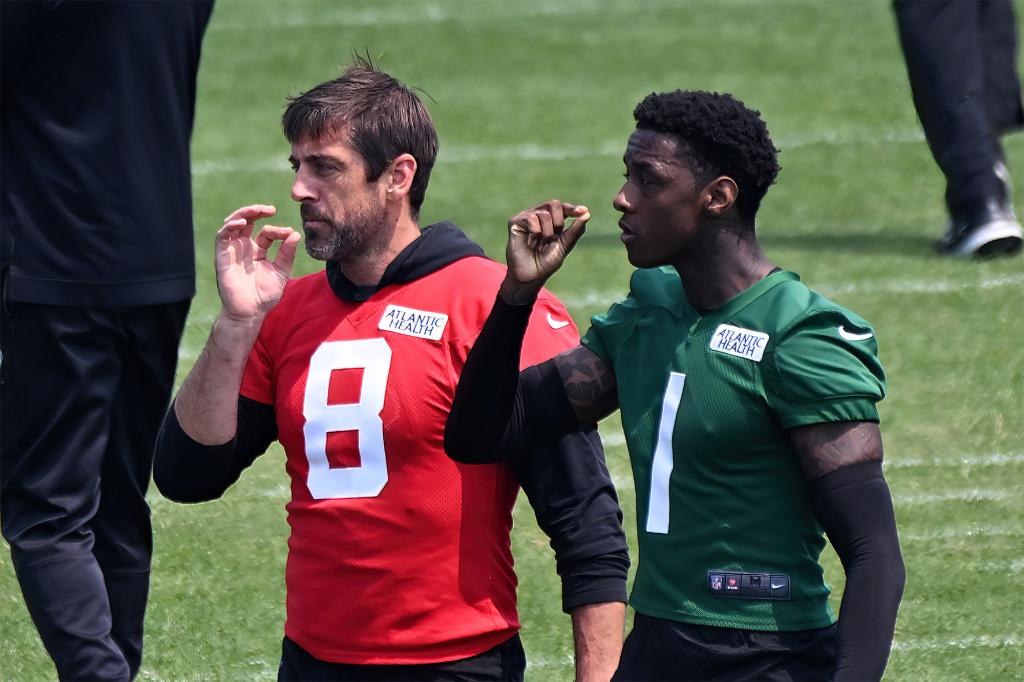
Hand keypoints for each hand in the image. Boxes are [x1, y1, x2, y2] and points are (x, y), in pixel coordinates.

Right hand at [215, 204, 301, 320]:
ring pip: (233, 224)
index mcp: (258, 251)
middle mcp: (244, 248)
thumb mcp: (281, 272)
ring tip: (255, 210)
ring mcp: (232, 251)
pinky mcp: (222, 257)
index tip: (289, 233)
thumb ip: (287, 253)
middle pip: (247, 221)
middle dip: (256, 211)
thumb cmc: (265, 295)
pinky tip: (241, 223)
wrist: (251, 312)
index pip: (266, 232)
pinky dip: (229, 227)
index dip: (277, 230)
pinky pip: (222, 237)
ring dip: (243, 214)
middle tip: (269, 208)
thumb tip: (296, 234)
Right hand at [501, 199, 589, 303]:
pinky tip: (531, 241)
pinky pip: (531, 218)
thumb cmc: (547, 262)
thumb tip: (587, 214)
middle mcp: (539, 216)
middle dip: (558, 222)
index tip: (583, 211)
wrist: (531, 275)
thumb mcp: (564, 246)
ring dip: (547, 232)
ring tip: (540, 244)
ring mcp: (527, 217)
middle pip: (554, 204)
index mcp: (553, 221)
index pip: (563, 208)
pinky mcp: (515, 222)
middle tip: (553, 237)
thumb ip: (575, 230)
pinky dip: (535, 231)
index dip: (573, 209)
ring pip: (544, 214)